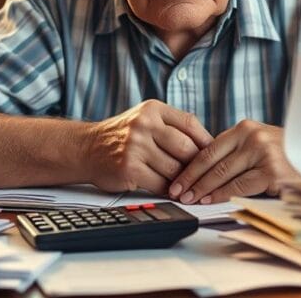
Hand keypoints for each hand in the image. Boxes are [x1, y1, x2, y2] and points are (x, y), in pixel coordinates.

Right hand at [82, 100, 212, 194]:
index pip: (189, 123)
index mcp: (152, 109)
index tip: (214, 153)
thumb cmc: (122, 136)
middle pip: (186, 148)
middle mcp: (144, 125)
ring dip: (183, 180)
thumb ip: (172, 126)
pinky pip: (160, 184)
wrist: (86, 148)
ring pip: (175, 169)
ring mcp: (136, 147)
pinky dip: (169, 190)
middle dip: (195, 164)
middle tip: (202, 173)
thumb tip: (208, 144)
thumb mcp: (145, 118)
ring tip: (188, 184)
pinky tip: (171, 191)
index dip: (205, 140)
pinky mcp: (129, 169)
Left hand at [168, 119, 298, 204]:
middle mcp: (253, 137)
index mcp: (245, 127)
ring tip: (189, 199)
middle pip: (212, 161)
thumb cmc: (284, 155)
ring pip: (223, 175)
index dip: (189, 166)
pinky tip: (210, 200)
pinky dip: (221, 195)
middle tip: (176, 192)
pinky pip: (239, 186)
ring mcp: (262, 154)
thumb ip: (235, 150)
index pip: (208, 148)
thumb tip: (201, 169)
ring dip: (202, 189)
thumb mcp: (258, 143)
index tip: (176, 179)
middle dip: (191, 179)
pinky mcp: (271, 172)